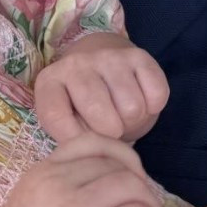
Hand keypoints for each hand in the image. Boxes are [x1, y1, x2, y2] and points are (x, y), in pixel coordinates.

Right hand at [0, 134, 167, 206]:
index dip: (122, 160)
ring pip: (135, 190)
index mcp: (41, 174)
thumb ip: (61, 185)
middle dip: (140, 191)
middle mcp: (57, 187)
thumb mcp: (30, 204)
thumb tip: (115, 177)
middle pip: (122, 168)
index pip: (95, 143)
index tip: (126, 186)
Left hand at [35, 30, 169, 144]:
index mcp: (50, 81)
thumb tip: (94, 150)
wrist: (103, 66)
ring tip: (122, 114)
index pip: (56, 118)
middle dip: (111, 133)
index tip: (83, 141)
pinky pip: (156, 95)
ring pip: (132, 109)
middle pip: (101, 117)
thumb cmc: (83, 106)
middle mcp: (76, 64)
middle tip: (108, 128)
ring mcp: (109, 57)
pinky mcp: (139, 56)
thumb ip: (71, 136)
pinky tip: (140, 99)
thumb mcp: (67, 121)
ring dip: (133, 120)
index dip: (73, 139)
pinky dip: (153, 107)